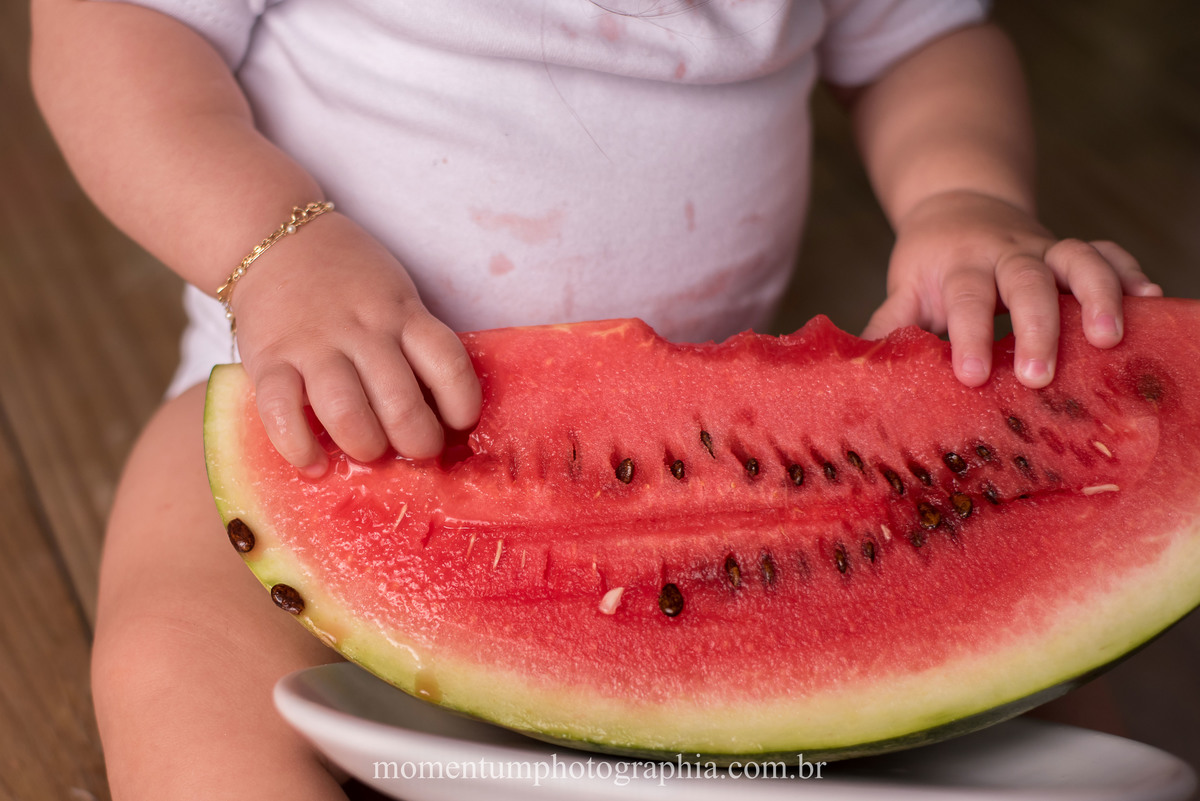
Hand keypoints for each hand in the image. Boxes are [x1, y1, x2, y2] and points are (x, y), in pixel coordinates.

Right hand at [229, 212, 481, 475]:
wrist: (276, 240)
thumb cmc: (350, 282)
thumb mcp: (396, 297)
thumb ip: (415, 344)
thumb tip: (442, 414)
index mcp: (402, 314)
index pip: (448, 363)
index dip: (463, 403)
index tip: (459, 425)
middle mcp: (362, 330)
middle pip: (400, 400)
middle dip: (416, 442)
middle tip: (414, 450)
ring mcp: (313, 345)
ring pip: (345, 410)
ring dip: (365, 445)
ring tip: (370, 452)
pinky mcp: (269, 360)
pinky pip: (281, 412)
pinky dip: (299, 446)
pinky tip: (315, 464)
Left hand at [861, 190, 1161, 387]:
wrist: (958, 206)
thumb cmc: (929, 265)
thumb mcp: (903, 290)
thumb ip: (890, 328)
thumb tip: (860, 376)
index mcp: (959, 265)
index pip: (964, 298)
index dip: (969, 335)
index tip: (971, 376)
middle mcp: (1005, 252)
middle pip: (1026, 281)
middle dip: (1036, 327)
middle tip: (1039, 377)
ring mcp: (1045, 248)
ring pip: (1078, 259)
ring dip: (1097, 295)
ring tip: (1109, 339)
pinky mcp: (1073, 249)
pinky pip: (1109, 253)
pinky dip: (1130, 274)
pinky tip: (1149, 304)